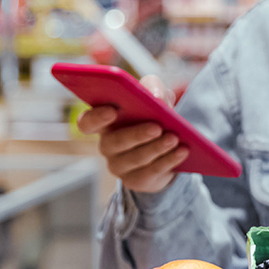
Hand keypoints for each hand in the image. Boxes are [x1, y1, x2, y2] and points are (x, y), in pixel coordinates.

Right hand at [77, 75, 186, 193]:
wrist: (169, 149)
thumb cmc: (154, 116)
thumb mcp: (156, 97)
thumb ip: (153, 87)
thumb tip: (156, 97)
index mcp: (104, 123)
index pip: (86, 123)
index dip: (96, 117)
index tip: (112, 110)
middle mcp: (107, 146)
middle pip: (115, 142)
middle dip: (137, 134)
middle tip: (157, 127)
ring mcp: (120, 166)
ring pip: (136, 158)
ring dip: (157, 148)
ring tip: (174, 138)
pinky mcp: (136, 181)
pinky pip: (152, 172)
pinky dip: (169, 161)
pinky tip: (182, 151)